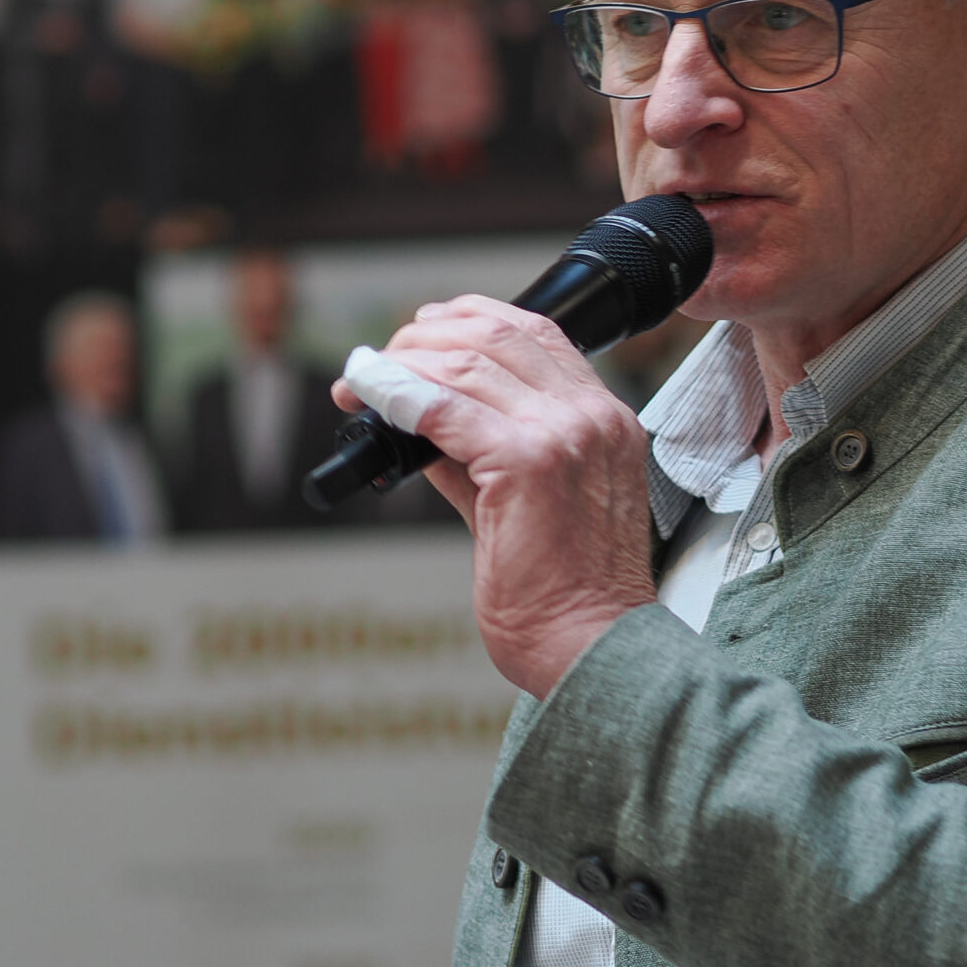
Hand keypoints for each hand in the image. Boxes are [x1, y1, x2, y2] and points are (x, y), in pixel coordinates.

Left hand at [335, 297, 654, 694]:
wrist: (594, 647)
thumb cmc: (567, 594)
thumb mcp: (528, 500)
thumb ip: (477, 453)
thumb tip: (418, 423)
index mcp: (604, 418)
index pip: (534, 331)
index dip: (466, 318)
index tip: (419, 332)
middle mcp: (592, 415)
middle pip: (495, 333)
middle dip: (422, 339)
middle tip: (376, 364)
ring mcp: (565, 434)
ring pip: (467, 362)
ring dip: (401, 365)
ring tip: (362, 383)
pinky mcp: (530, 462)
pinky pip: (446, 410)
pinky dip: (399, 395)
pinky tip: (369, 398)